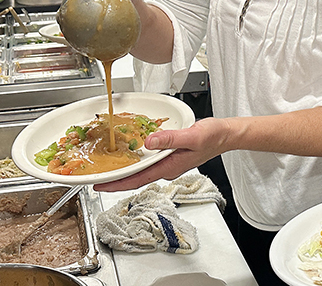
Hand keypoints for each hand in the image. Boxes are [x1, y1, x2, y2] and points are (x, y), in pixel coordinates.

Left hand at [93, 117, 231, 191]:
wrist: (225, 135)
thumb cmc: (213, 137)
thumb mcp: (191, 136)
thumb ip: (170, 139)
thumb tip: (149, 143)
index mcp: (169, 167)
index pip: (137, 179)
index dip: (117, 184)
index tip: (100, 186)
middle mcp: (167, 168)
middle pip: (136, 178)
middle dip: (116, 180)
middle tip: (97, 179)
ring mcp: (168, 163)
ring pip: (141, 171)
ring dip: (125, 171)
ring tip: (108, 169)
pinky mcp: (170, 156)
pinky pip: (149, 162)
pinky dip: (136, 161)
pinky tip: (131, 156)